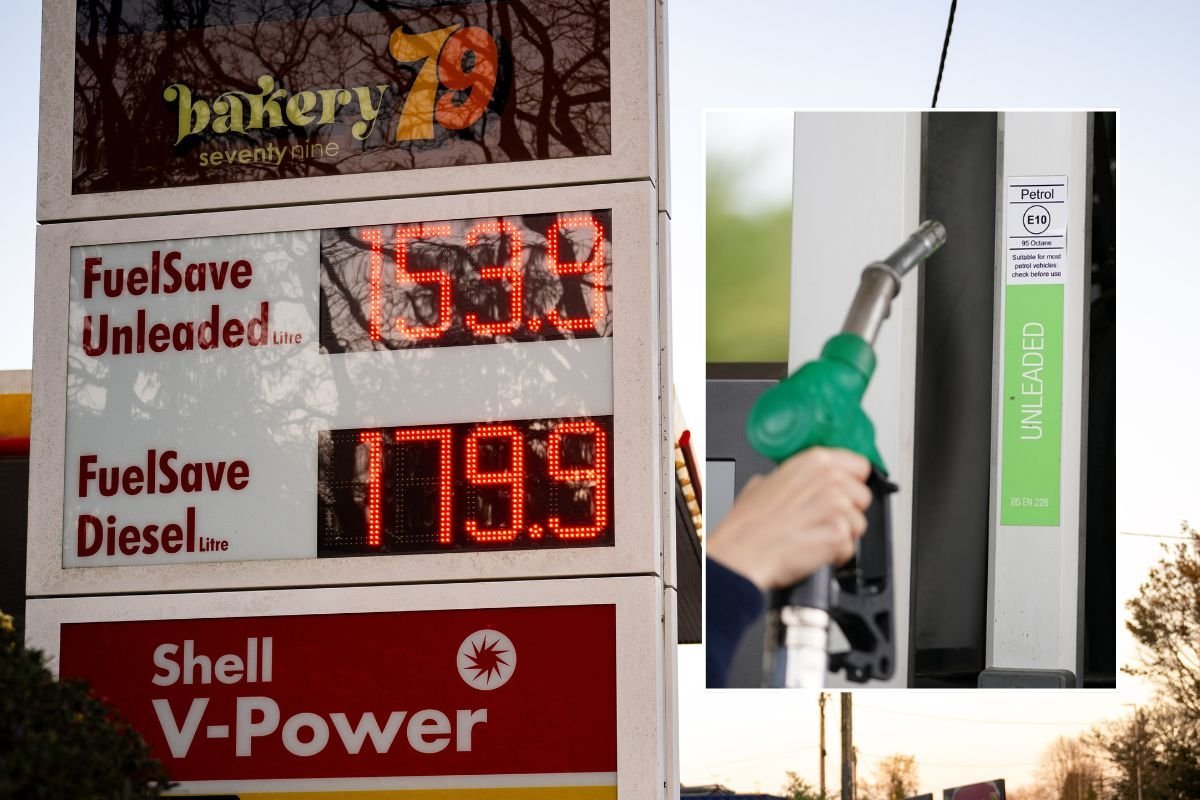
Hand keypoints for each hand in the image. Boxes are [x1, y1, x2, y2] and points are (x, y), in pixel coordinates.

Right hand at [706, 447, 871, 589]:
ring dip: (841, 535)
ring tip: (813, 536)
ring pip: (858, 524)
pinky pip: (850, 548)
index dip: (851, 483)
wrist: (741, 552)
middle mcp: (829, 479)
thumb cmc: (747, 524)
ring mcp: (836, 507)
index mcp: (814, 461)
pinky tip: (814, 551)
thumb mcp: (764, 483)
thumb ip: (792, 477)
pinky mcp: (838, 535)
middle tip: (821, 521)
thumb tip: (801, 481)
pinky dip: (836, 555)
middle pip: (863, 497)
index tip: (842, 493)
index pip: (860, 467)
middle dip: (848, 512)